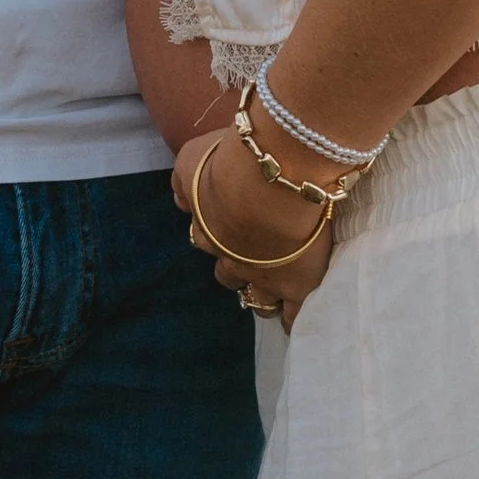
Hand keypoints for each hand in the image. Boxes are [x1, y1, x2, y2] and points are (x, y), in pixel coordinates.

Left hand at [173, 125, 338, 328]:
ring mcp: (264, 277)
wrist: (273, 180)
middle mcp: (231, 259)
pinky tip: (298, 317)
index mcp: (208, 230)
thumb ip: (185, 180)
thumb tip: (180, 197)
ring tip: (277, 290)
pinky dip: (293, 318)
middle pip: (228, 276)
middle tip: (253, 259)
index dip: (216, 236)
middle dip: (237, 269)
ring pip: (257, 300)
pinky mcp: (296, 286)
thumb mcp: (193, 160)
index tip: (226, 230)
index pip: (206, 241)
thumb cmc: (231, 163)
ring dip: (263, 293)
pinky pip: (292, 314)